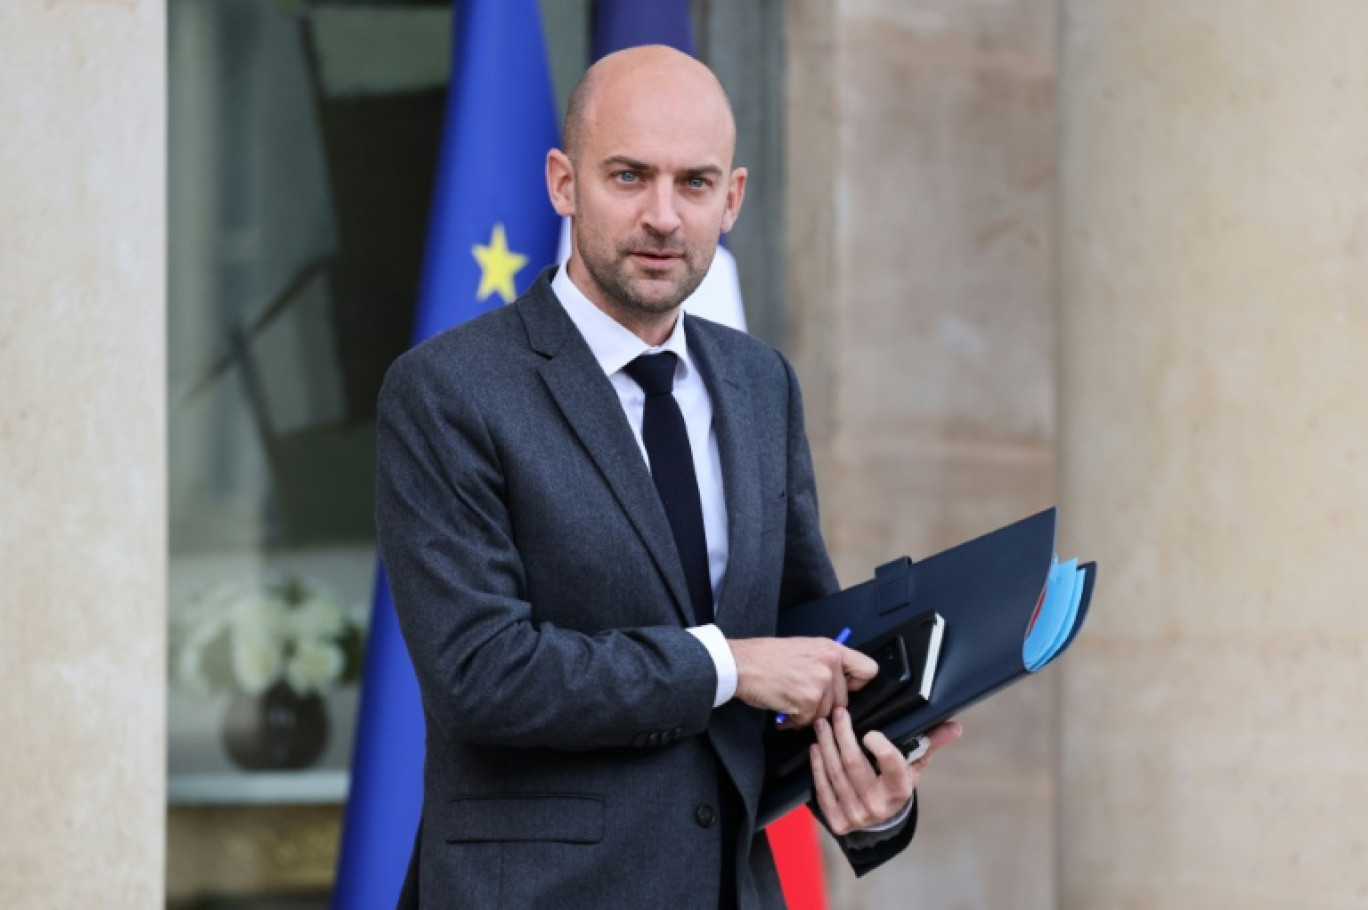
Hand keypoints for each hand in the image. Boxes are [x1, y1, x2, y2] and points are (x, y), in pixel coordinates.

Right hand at [728, 637, 877, 727]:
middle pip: (844, 700)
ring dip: (808, 715)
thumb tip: (839, 682)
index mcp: (831, 649)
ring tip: (790, 704)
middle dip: (823, 705)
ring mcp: (820, 683)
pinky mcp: (808, 701)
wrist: (742, 664)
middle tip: (804, 700)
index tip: (846, 688)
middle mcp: (829, 664)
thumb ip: (825, 663)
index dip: (857, 684)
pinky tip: (784, 710)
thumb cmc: (765, 657)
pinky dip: (795, 722)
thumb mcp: (804, 648)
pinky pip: (809, 721)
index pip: (868, 670)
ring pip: (826, 714)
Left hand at [809, 710, 962, 834]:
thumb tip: (955, 726)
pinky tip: (816, 748)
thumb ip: (931, 742)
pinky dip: (817, 766)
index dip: (880, 747)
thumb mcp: (914, 765)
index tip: (870, 731)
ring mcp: (856, 815)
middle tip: (838, 713)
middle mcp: (877, 806)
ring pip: (835, 773)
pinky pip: (823, 789)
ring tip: (822, 725)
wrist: (881, 818)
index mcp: (899, 790)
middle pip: (854, 764)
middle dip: (843, 735)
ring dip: (826, 745)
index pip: (892, 766)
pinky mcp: (837, 821)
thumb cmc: (897, 782)